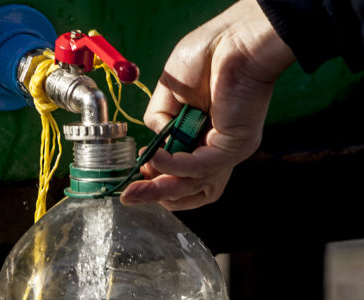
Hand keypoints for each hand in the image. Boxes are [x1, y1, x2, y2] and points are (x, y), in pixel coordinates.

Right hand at [120, 0, 294, 209]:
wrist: (233, 40)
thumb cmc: (207, 56)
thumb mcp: (170, 93)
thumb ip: (159, 120)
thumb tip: (155, 142)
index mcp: (204, 136)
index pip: (186, 174)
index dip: (161, 179)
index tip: (138, 173)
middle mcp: (218, 147)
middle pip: (190, 188)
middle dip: (158, 195)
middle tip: (130, 195)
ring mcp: (228, 150)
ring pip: (195, 184)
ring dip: (162, 188)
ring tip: (136, 188)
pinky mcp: (233, 146)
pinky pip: (201, 166)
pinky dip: (175, 166)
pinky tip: (157, 158)